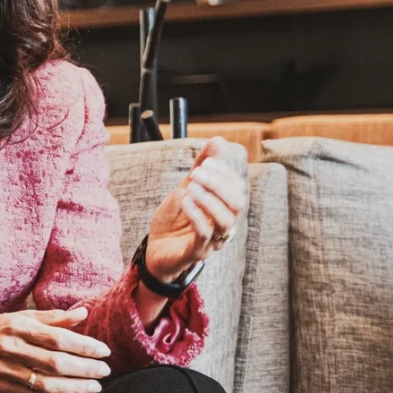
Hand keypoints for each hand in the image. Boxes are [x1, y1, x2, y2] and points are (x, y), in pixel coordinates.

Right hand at [0, 307, 110, 392]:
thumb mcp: (21, 316)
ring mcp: (7, 371)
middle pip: (55, 363)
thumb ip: (53, 318)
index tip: (103, 350)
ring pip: (47, 384)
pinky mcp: (5, 388)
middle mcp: (12, 348)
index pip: (57, 338)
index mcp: (18, 327)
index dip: (83, 346)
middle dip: (84, 368)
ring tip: (95, 387)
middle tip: (104, 370)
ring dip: (76, 387)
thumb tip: (83, 313)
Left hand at [147, 137, 248, 281]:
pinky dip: (196, 214)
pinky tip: (183, 199)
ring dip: (209, 199)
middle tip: (197, 172)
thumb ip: (202, 167)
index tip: (206, 162)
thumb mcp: (185, 188)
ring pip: (225, 221)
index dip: (225, 174)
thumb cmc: (174, 220)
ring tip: (190, 186)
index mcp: (224, 210)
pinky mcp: (196, 252)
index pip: (238, 190)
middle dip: (218, 184)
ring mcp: (212, 241)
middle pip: (237, 204)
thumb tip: (219, 140)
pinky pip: (204, 235)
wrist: (154, 249)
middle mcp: (224, 226)